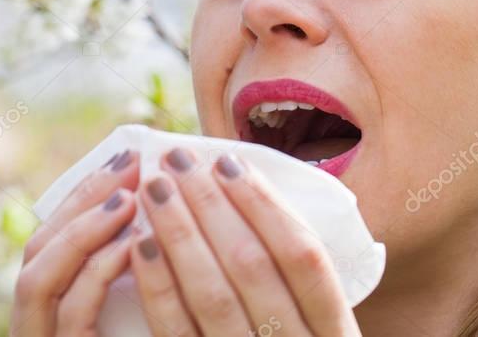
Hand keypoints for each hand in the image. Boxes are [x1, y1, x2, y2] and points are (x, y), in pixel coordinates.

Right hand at [10, 149, 139, 335]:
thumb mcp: (130, 306)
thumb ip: (124, 267)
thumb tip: (147, 203)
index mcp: (45, 310)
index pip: (49, 242)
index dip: (81, 197)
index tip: (122, 160)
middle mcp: (33, 325)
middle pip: (39, 250)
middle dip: (83, 201)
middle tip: (130, 163)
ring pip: (40, 278)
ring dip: (83, 230)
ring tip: (129, 197)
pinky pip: (73, 313)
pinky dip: (98, 273)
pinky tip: (131, 244)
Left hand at [129, 148, 361, 336]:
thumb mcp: (315, 330)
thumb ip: (293, 279)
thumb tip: (247, 193)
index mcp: (336, 336)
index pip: (305, 257)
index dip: (265, 204)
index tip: (228, 162)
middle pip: (253, 266)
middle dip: (211, 205)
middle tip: (178, 159)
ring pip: (212, 294)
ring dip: (180, 233)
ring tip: (155, 187)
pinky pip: (177, 331)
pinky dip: (157, 284)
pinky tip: (141, 243)